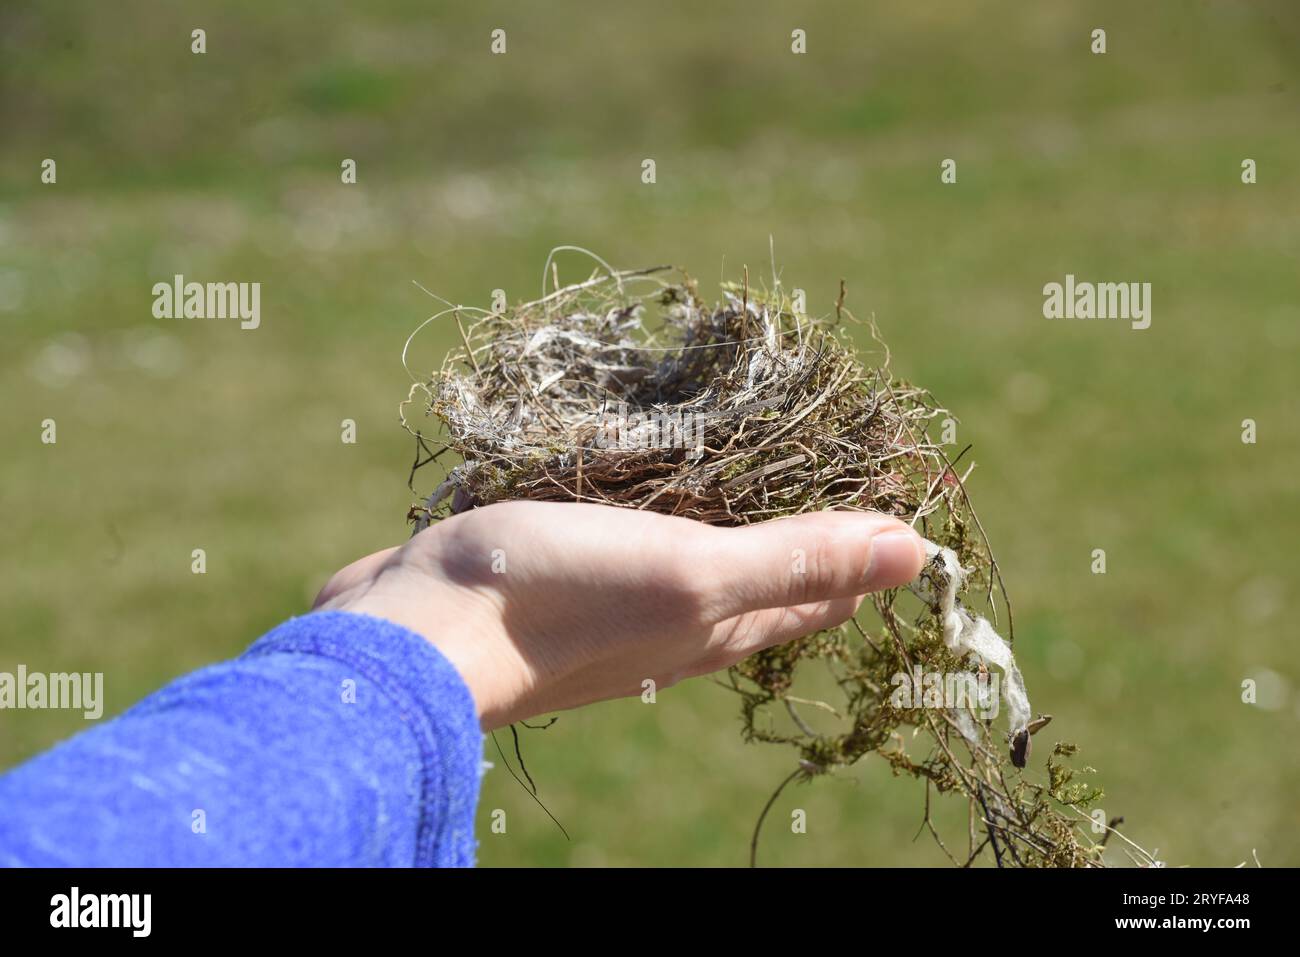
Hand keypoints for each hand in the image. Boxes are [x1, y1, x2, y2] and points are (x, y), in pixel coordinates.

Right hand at [314, 501, 924, 729]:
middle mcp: (677, 619)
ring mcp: (615, 598)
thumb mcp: (693, 570)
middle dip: (810, 520)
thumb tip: (918, 552)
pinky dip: (661, 501)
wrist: (419, 629)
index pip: (823, 587)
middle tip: (844, 455)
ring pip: (698, 553)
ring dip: (734, 510)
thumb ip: (797, 556)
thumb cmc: (562, 595)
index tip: (903, 483)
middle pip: (767, 574)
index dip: (867, 541)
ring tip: (760, 454)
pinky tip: (651, 474)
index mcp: (721, 622)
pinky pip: (631, 532)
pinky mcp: (559, 568)